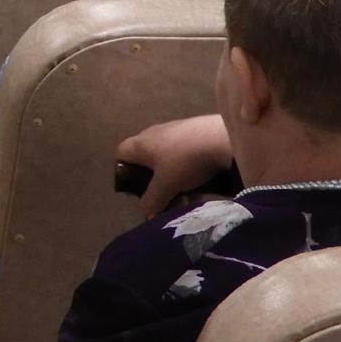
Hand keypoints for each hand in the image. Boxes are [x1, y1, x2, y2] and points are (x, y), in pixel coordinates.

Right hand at [117, 114, 233, 219]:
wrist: (220, 137)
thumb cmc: (184, 161)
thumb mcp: (166, 186)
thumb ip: (152, 201)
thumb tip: (145, 214)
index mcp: (139, 144)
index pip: (120, 154)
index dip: (124, 171)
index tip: (137, 187)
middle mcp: (152, 133)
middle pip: (144, 156)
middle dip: (152, 177)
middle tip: (163, 193)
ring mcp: (173, 128)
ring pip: (166, 155)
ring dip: (171, 172)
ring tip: (185, 190)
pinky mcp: (193, 128)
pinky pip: (183, 150)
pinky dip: (187, 164)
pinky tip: (201, 176)